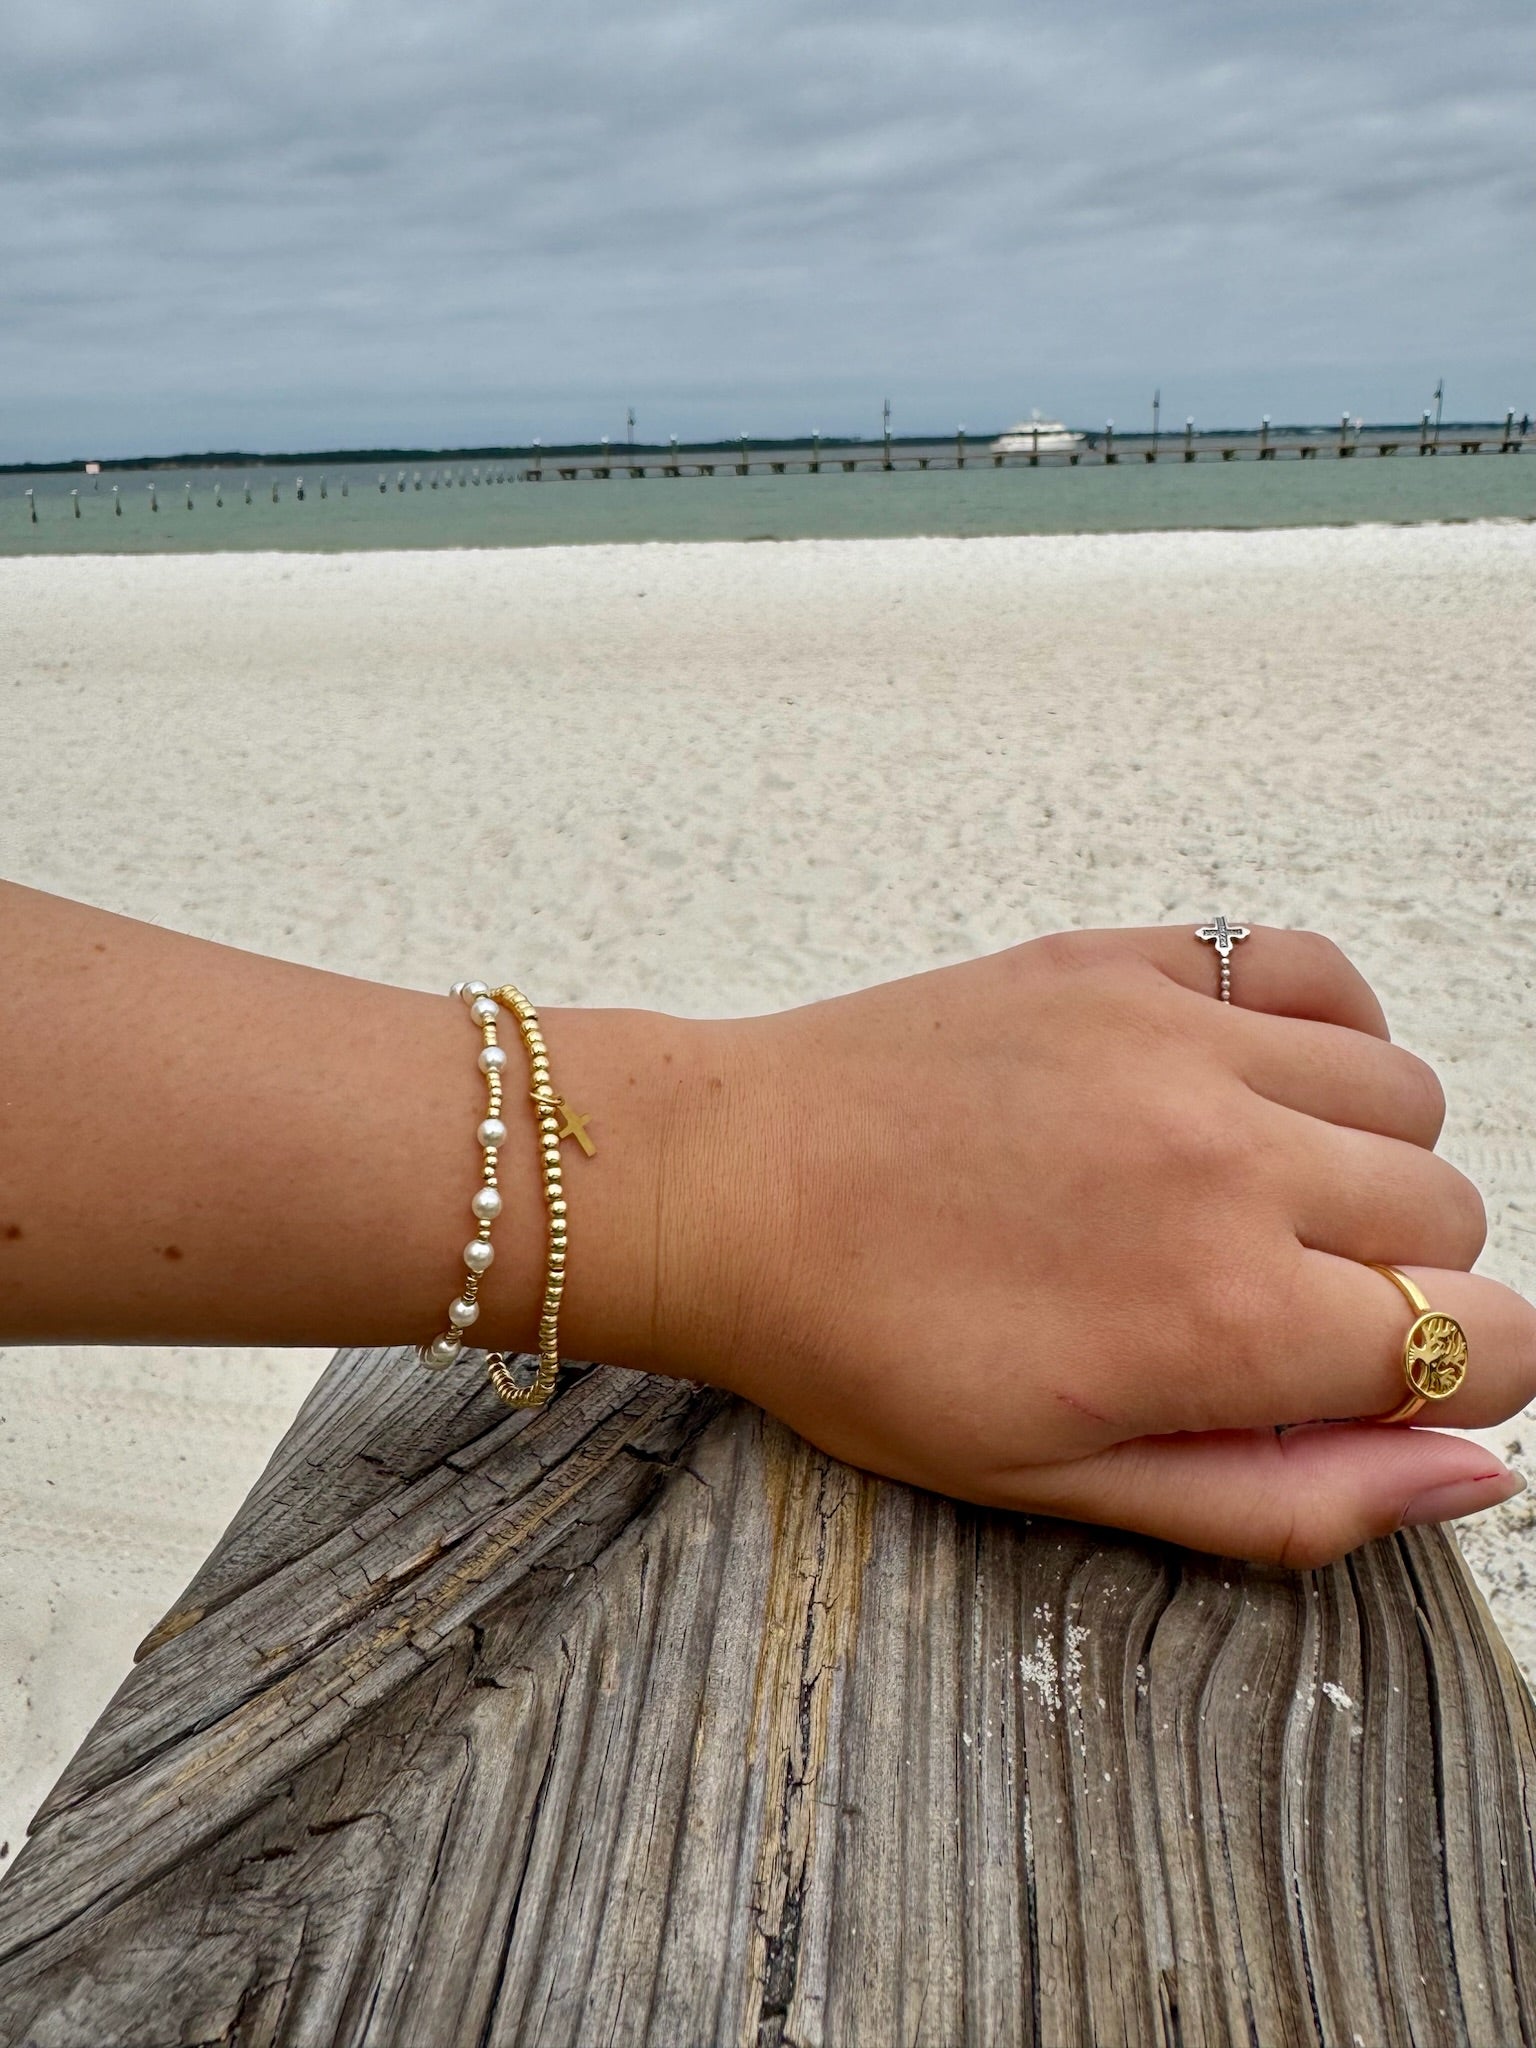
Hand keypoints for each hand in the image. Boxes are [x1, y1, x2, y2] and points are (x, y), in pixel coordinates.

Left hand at [602, 927, 1531, 1564]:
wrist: (728, 1188)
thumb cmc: (867, 1349)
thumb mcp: (1062, 1486)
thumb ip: (1291, 1498)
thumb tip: (1475, 1473)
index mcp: (1225, 1322)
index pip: (1488, 1346)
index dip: (1446, 1383)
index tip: (1362, 1377)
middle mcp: (1232, 1166)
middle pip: (1451, 1218)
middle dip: (1395, 1281)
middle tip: (1269, 1297)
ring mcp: (1181, 1045)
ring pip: (1403, 1095)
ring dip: (1361, 1159)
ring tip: (1246, 1194)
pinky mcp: (1127, 963)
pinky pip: (1311, 968)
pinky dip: (1320, 1025)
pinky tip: (1246, 1083)